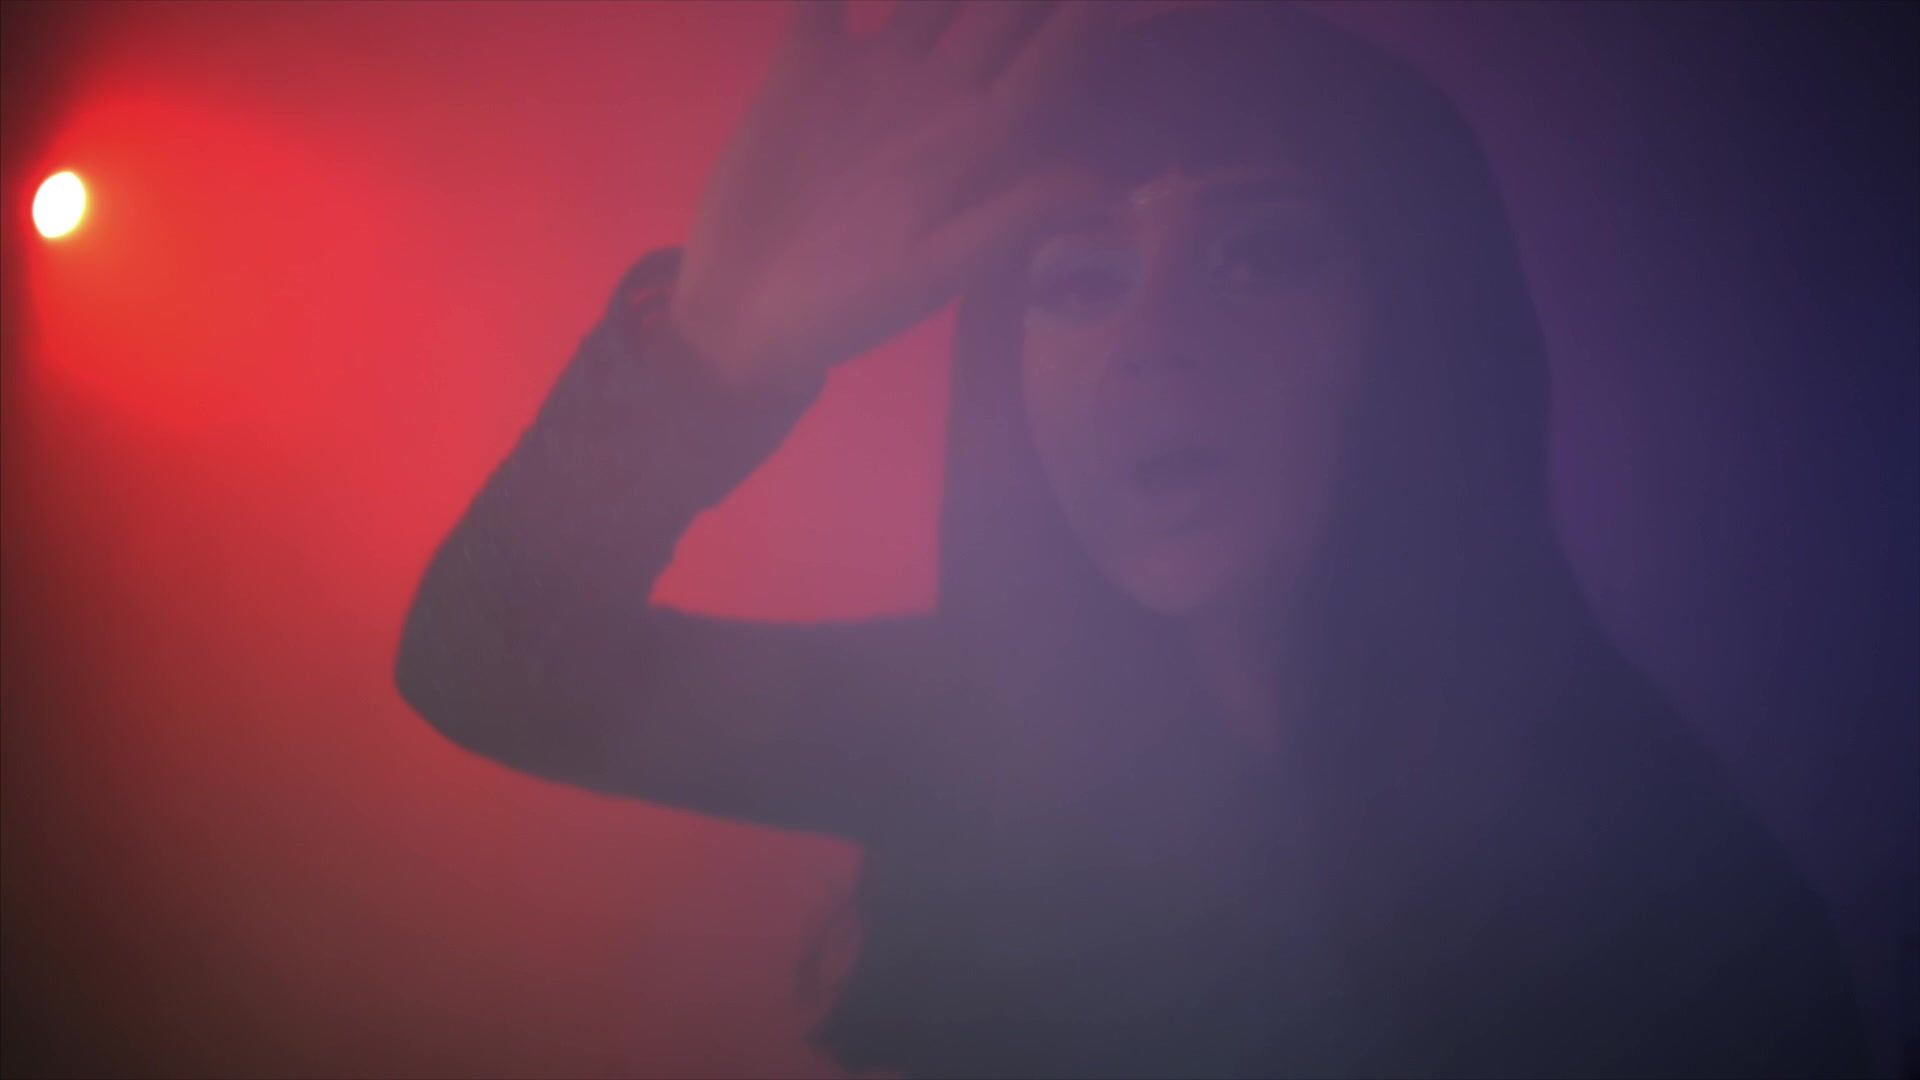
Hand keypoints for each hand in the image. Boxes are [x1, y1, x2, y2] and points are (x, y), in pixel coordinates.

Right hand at [669, 0, 1127, 390]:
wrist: (744, 313)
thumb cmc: (848, 303)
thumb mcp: (935, 269)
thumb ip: (1013, 217)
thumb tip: (1111, 189)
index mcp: (980, 138)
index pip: (1054, 58)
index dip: (1090, 15)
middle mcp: (940, 90)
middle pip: (1002, 5)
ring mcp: (876, 70)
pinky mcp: (809, 61)